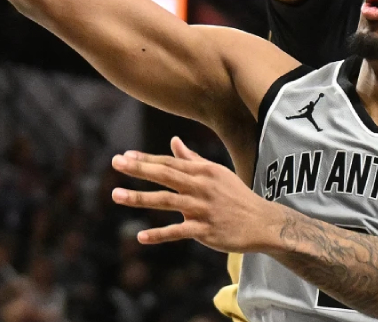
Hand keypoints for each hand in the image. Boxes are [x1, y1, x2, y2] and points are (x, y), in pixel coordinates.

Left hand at [111, 137, 278, 252]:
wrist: (261, 222)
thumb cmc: (236, 196)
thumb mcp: (216, 173)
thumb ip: (192, 159)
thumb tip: (174, 141)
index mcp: (203, 171)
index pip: (170, 162)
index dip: (146, 159)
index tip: (125, 156)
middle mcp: (201, 187)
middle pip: (165, 175)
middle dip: (139, 169)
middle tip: (116, 163)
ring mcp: (202, 208)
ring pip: (166, 201)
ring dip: (140, 198)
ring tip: (116, 195)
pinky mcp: (205, 230)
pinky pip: (178, 231)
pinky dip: (159, 235)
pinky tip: (140, 237)